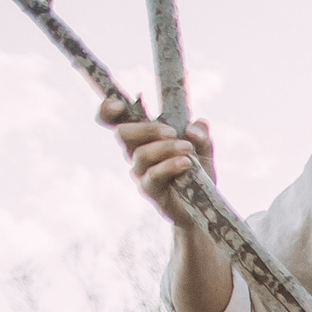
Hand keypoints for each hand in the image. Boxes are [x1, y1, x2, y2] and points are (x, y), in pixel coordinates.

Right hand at [101, 97, 212, 223]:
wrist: (203, 207)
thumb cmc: (197, 173)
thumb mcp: (203, 149)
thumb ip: (200, 134)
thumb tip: (196, 126)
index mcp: (143, 138)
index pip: (115, 121)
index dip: (108, 110)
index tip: (118, 104)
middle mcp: (135, 153)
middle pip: (123, 134)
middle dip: (146, 129)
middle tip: (172, 132)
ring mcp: (140, 173)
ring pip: (141, 154)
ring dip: (165, 148)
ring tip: (187, 149)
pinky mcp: (149, 190)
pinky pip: (153, 175)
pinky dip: (170, 166)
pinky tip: (186, 163)